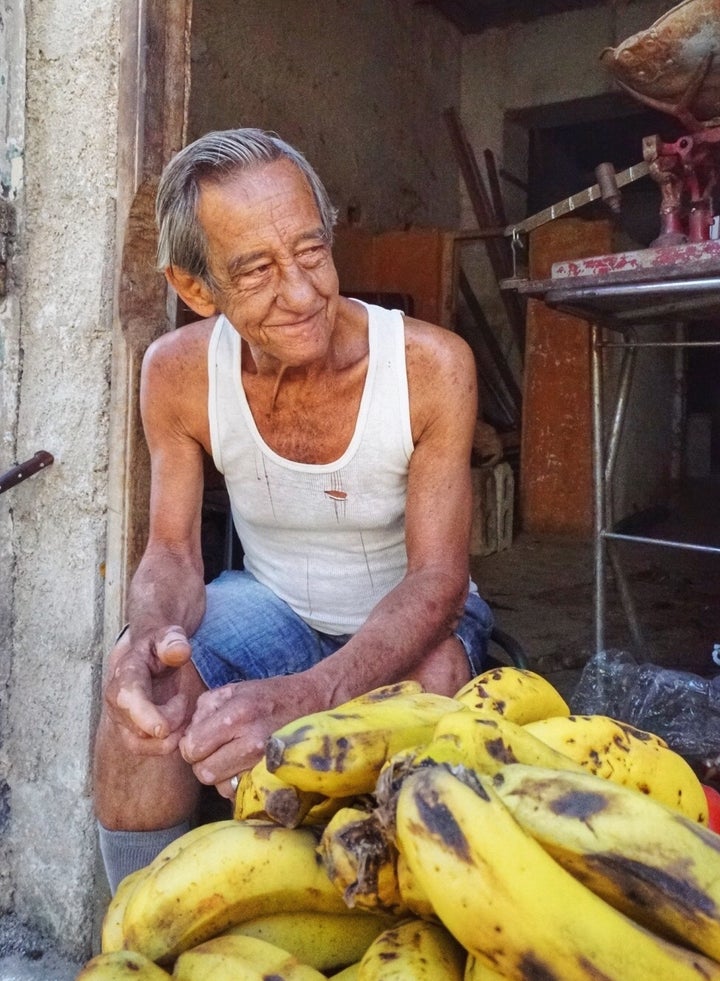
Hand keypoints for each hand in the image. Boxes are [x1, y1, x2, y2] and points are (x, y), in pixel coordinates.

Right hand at [103, 625, 194, 755]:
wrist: (149, 654)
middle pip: (138, 728)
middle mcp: (117, 700)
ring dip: (169, 736)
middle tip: (184, 699)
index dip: (145, 717)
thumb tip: (179, 651)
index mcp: (126, 674)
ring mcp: (120, 718)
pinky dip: (166, 744)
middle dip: (170, 721)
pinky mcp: (129, 732)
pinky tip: (180, 725)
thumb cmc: (160, 646)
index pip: (128, 700)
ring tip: (182, 711)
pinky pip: (146, 749)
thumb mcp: (168, 636)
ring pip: (142, 743)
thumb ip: (172, 641)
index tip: (164, 729)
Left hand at [179, 674, 321, 797]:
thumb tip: (186, 737)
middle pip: (204, 772)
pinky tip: (245, 767)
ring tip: (233, 758)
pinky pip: (241, 792)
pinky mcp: (275, 775)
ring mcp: (264, 761)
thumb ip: (204, 709)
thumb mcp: (233, 690)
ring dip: (221, 776)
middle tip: (216, 751)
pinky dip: (238, 783)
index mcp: (236, 714)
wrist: (314, 701)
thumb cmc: (269, 695)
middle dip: (204, 763)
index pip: (192, 748)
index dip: (191, 746)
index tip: (202, 740)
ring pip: (220, 787)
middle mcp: (250, 740)